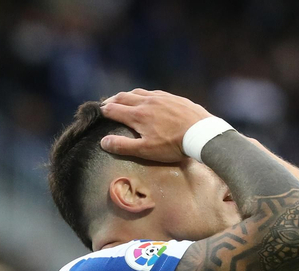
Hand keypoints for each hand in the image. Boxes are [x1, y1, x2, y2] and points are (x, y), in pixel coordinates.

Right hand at [98, 89, 212, 162]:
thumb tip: (103, 141)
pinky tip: (146, 99)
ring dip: (126, 95)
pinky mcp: (173, 97)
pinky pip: (153, 92)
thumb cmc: (173, 145)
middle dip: (112, 101)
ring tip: (123, 100)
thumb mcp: (146, 151)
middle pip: (123, 97)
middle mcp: (146, 102)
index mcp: (137, 115)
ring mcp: (161, 97)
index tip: (96, 113)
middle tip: (105, 105)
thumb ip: (123, 146)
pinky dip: (143, 94)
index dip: (102, 111)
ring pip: (138, 92)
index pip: (113, 109)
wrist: (201, 133)